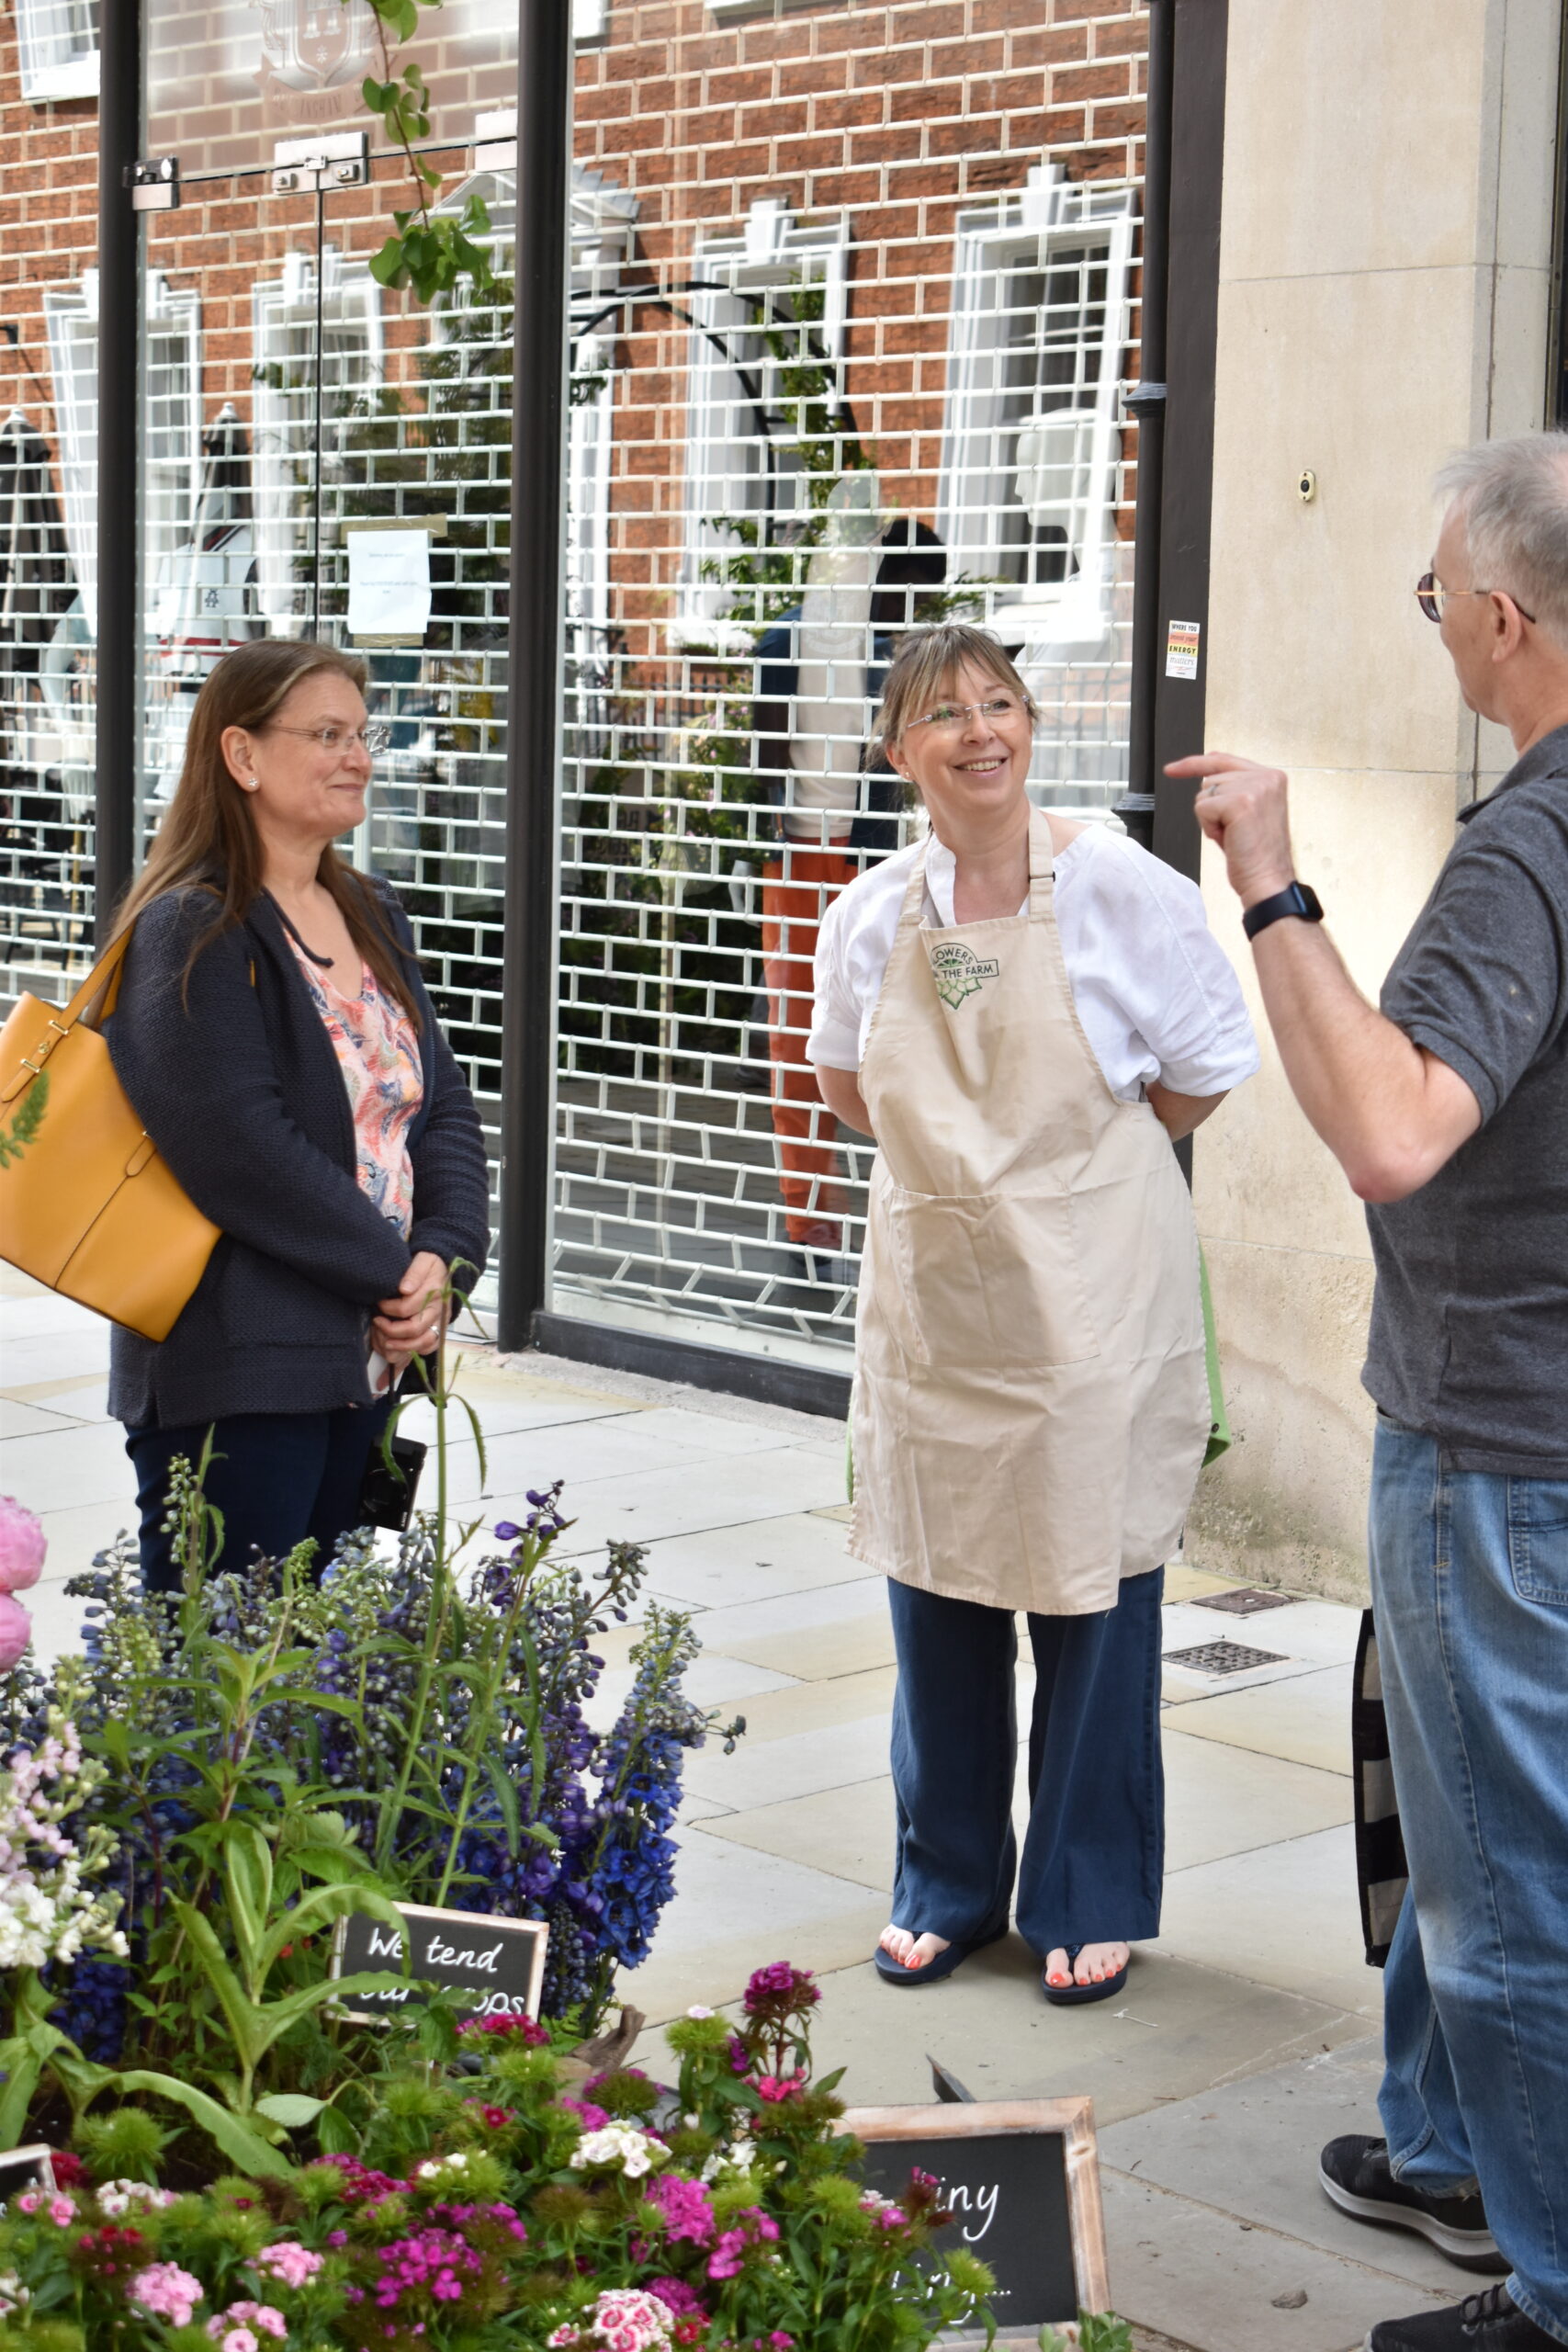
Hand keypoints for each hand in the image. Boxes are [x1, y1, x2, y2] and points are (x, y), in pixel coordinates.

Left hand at [372, 1251, 449, 1361]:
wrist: (446, 1269)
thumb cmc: (429, 1265)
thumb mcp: (423, 1260)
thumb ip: (414, 1272)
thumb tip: (404, 1289)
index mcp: (433, 1292)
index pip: (407, 1308)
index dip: (388, 1308)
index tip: (378, 1303)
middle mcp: (438, 1310)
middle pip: (414, 1329)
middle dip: (391, 1329)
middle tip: (377, 1322)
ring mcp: (440, 1322)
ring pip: (423, 1343)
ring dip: (402, 1346)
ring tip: (385, 1341)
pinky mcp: (440, 1330)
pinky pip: (430, 1347)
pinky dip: (415, 1351)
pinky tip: (400, 1346)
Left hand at [1166, 751, 1297, 909]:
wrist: (1267, 882)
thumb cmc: (1257, 857)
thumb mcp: (1247, 813)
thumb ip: (1234, 789)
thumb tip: (1206, 774)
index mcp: (1272, 777)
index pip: (1224, 760)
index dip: (1195, 764)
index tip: (1173, 768)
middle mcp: (1267, 777)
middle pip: (1210, 779)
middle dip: (1212, 808)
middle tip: (1235, 831)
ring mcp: (1255, 787)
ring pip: (1205, 793)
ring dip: (1212, 819)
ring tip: (1235, 835)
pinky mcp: (1241, 802)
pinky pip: (1202, 807)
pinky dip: (1209, 827)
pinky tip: (1229, 838)